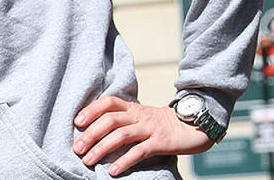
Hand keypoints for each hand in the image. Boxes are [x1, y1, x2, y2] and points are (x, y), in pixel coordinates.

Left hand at [72, 96, 213, 175]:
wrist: (196, 125)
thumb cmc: (163, 125)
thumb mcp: (142, 117)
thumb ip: (123, 120)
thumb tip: (95, 131)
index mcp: (133, 108)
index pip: (108, 102)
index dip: (91, 110)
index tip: (77, 122)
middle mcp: (140, 115)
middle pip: (110, 119)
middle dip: (91, 134)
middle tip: (77, 148)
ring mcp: (150, 128)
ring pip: (121, 135)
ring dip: (102, 148)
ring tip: (88, 160)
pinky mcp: (161, 142)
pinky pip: (140, 151)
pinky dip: (124, 161)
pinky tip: (113, 170)